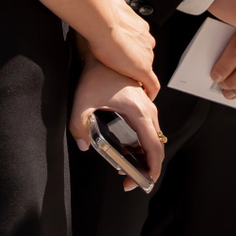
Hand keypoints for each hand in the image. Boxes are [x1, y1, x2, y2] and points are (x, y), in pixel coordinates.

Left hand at [69, 61, 164, 190]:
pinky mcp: (142, 105)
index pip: (154, 147)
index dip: (152, 168)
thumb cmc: (96, 74)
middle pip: (157, 146)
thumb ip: (79, 126)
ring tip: (128, 170)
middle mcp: (148, 110)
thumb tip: (84, 145)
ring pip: (153, 138)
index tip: (144, 182)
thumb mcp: (82, 102)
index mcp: (139, 112)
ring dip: (144, 157)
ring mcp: (147, 107)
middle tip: (131, 183)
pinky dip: (142, 144)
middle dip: (147, 168)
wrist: (103, 52)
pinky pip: (148, 130)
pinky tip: (127, 151)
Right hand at [79, 0, 160, 97]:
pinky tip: (146, 96)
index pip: (139, 42)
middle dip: (134, 61)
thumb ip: (112, 5)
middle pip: (143, 55)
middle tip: (120, 69)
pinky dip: (150, 91)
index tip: (122, 53)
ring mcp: (147, 55)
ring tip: (125, 81)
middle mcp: (147, 41)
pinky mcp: (143, 70)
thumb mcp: (109, 2)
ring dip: (136, 73)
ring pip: (144, 67)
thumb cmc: (102, 13)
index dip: (131, 49)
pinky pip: (152, 85)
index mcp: (141, 28)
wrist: (102, 24)